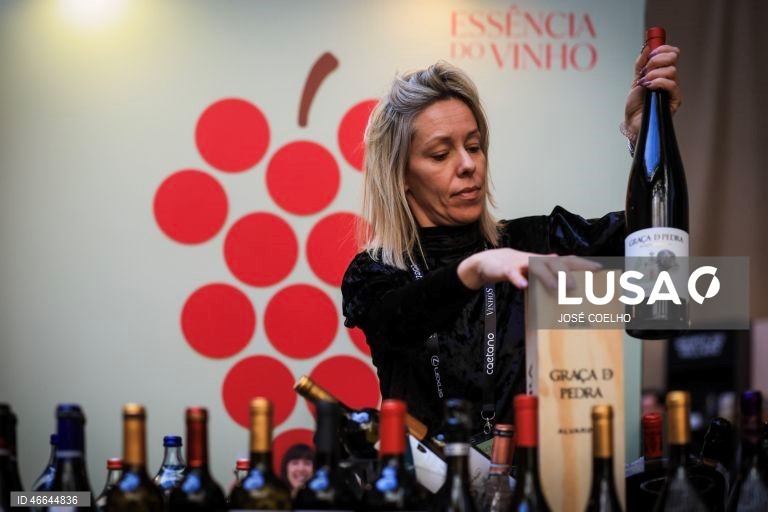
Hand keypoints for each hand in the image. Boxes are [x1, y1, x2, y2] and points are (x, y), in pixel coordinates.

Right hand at [457, 249, 601, 290]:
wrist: (488, 261)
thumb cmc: (514, 266)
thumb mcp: (533, 266)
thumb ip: (548, 265)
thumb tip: (563, 259)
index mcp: (544, 262)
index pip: (567, 261)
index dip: (583, 264)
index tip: (600, 269)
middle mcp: (535, 260)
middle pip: (555, 263)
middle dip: (567, 274)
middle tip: (576, 288)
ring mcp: (520, 263)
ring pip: (537, 267)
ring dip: (547, 277)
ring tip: (556, 289)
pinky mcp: (506, 269)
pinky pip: (512, 273)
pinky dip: (517, 279)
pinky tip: (522, 286)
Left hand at [622, 44, 681, 143]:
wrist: (633, 122)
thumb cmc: (635, 105)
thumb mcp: (635, 80)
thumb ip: (641, 64)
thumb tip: (646, 47)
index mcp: (663, 73)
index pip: (672, 54)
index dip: (663, 49)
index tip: (651, 53)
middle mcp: (670, 79)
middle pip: (674, 58)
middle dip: (657, 60)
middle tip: (646, 69)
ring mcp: (673, 90)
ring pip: (672, 71)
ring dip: (655, 73)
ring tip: (645, 82)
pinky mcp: (674, 101)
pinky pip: (672, 85)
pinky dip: (659, 82)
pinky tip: (650, 86)